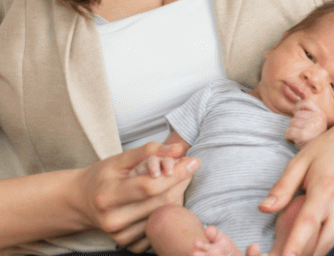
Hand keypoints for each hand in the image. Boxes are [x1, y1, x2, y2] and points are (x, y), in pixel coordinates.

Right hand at [75, 142, 197, 251]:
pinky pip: (159, 229)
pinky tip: (163, 201)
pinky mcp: (128, 245)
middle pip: (161, 202)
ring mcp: (120, 236)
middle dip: (180, 182)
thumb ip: (149, 151)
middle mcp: (112, 220)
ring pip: (164, 216)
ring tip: (174, 182)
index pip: (150, 187)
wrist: (80, 202)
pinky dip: (168, 214)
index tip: (193, 161)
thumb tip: (178, 149)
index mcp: (107, 196)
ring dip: (177, 197)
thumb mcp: (119, 159)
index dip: (175, 173)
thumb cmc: (102, 177)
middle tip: (188, 168)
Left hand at [261, 113, 333, 255]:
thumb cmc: (331, 148)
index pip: (308, 224)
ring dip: (319, 250)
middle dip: (305, 255)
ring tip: (303, 249)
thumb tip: (263, 208)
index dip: (296, 245)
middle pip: (323, 242)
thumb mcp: (302, 160)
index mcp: (325, 188)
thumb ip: (282, 187)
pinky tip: (322, 236)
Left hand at [285, 99, 328, 147]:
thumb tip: (294, 109)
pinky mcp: (303, 134)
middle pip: (296, 115)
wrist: (317, 155)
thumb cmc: (313, 140)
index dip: (298, 106)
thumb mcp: (316, 125)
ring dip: (291, 131)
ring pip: (291, 123)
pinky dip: (287, 137)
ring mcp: (310, 126)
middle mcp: (317, 118)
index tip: (295, 112)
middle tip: (300, 132)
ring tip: (298, 137)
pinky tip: (293, 140)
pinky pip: (288, 131)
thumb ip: (309, 115)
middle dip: (295, 124)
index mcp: (321, 115)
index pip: (307, 103)